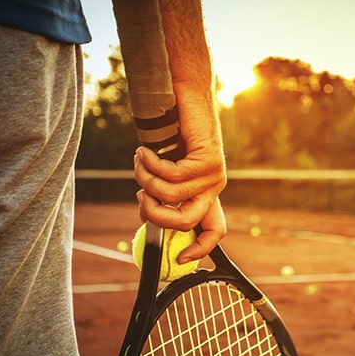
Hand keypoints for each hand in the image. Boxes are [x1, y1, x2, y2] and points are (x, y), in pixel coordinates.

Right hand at [133, 109, 226, 259]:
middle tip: (140, 195)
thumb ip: (162, 193)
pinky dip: (151, 165)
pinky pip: (172, 176)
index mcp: (206, 193)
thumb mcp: (165, 168)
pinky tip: (144, 151)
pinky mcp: (209, 161)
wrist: (186, 96)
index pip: (214, 230)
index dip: (201, 249)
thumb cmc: (173, 131)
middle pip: (186, 222)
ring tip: (140, 160)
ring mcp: (214, 175)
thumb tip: (145, 217)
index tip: (180, 259)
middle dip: (155, 215)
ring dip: (146, 180)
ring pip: (172, 196)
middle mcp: (215, 187)